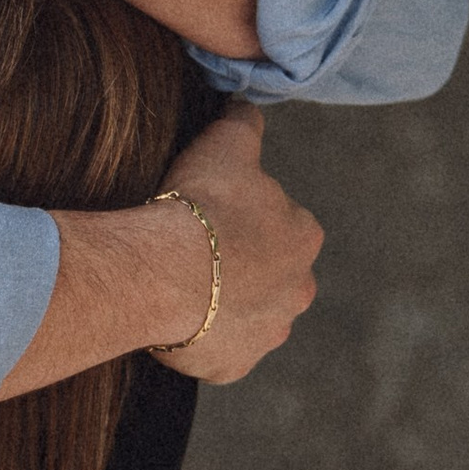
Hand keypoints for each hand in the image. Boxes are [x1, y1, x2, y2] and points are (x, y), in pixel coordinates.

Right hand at [148, 102, 321, 383]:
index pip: (285, 226)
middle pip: (273, 276)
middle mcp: (298, 291)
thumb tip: (247, 104)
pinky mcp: (235, 365)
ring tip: (184, 287)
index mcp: (304, 238)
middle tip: (198, 253)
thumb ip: (245, 123)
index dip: (247, 219)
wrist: (164, 271)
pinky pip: (220, 351)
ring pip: (250, 315)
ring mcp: (268, 333)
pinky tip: (177, 319)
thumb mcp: (225, 143)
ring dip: (225, 304)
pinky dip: (203, 339)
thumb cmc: (199, 204)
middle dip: (243, 268)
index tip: (214, 215)